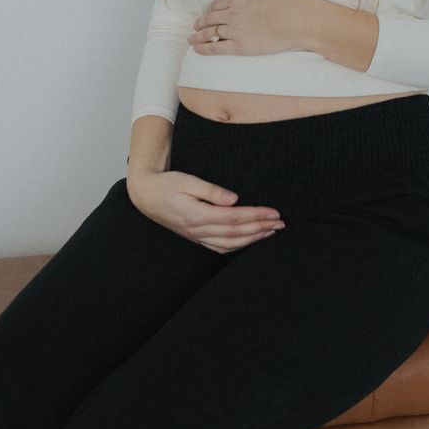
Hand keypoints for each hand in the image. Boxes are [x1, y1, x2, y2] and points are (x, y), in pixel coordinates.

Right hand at [126, 169, 286, 253]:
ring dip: (253, 239)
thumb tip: (234, 199)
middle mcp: (197, 230)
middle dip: (261, 228)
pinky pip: (220, 247)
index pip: (234, 218)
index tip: (274, 212)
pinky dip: (238, 246)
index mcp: (196, 214)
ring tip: (272, 231)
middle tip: (281, 222)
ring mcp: (196, 236)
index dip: (256, 216)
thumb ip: (211, 190)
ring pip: (230, 244)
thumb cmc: (167, 184)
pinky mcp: (196, 237)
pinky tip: (251, 240)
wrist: (146, 195)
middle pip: (236, 233)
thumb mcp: (187, 180)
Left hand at [189, 0, 310, 55]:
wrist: (299, 20)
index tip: (206, 15)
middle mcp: (233, 13)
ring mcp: (235, 30)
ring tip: (191, 39)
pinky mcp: (240, 46)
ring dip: (197, 35)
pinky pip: (215, 47)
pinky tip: (197, 49)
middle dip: (200, 23)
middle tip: (195, 27)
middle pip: (209, 18)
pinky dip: (203, 48)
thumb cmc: (289, 4)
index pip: (216, 5)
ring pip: (209, 32)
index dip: (208, 11)